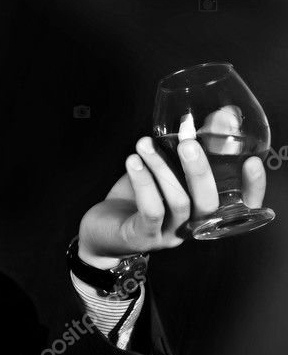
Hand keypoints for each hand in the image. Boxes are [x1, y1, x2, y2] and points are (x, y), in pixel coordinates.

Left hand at [77, 134, 267, 268]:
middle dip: (200, 170)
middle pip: (208, 203)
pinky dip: (143, 182)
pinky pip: (150, 211)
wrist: (100, 230)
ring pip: (178, 202)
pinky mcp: (142, 237)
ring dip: (161, 168)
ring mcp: (168, 235)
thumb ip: (188, 150)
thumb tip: (219, 117)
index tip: (250, 161)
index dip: (252, 187)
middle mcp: (192, 226)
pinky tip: (133, 161)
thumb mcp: (165, 171)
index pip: (241, 206)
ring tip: (144, 144)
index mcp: (204, 212)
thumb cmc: (137, 197)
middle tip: (188, 142)